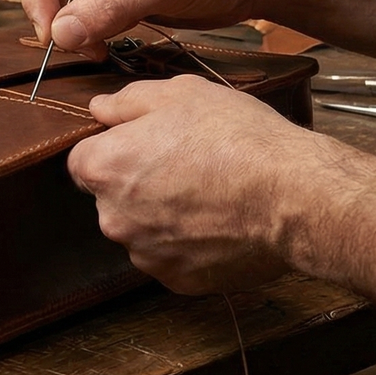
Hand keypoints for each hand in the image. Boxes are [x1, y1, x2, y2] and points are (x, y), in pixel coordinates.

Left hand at [70, 75, 317, 293]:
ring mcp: (146, 255)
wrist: (292, 195)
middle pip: (113, 199)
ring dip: (163, 218)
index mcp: (104, 168)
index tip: (146, 145)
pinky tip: (221, 224)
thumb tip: (99, 109)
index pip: (83, 161)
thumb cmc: (236, 138)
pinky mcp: (178, 280)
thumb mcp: (179, 94)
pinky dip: (190, 246)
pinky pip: (174, 259)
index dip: (115, 150)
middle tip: (186, 167)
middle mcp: (113, 218)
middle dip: (138, 185)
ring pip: (143, 231)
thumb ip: (127, 102)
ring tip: (210, 197)